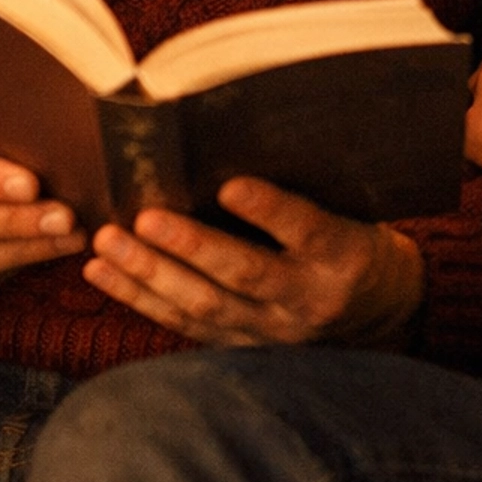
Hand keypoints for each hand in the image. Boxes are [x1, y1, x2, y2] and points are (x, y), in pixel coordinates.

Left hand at [83, 177, 423, 348]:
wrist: (379, 316)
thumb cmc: (356, 241)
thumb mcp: (355, 213)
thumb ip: (310, 189)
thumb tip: (239, 135)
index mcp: (344, 255)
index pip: (308, 229)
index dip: (270, 210)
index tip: (232, 186)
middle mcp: (308, 297)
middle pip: (245, 273)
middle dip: (190, 247)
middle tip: (144, 217)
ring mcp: (273, 330)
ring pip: (205, 305)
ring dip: (150, 274)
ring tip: (107, 242)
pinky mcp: (243, 346)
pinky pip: (185, 324)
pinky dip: (139, 298)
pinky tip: (102, 272)